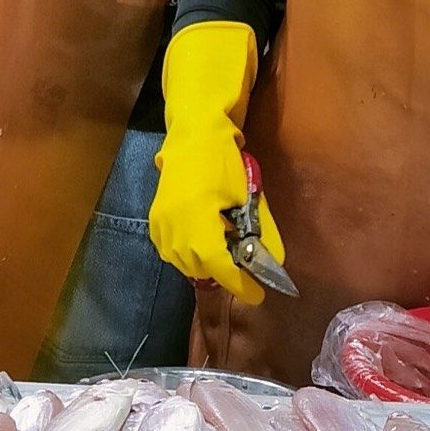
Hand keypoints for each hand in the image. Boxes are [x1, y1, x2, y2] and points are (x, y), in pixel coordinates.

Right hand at [149, 132, 283, 303]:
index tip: (258, 295)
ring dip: (205, 266)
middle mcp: (176, 230)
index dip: (240, 285)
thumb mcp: (247, 198)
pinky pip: (170, 253)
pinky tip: (200, 246)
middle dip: (223, 274)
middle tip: (242, 270)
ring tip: (222, 256)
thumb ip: (260, 233)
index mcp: (199, 223)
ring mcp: (161, 227)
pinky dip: (187, 256)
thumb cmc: (223, 162)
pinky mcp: (154, 223)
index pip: (220, 268)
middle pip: (201, 270)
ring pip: (184, 265)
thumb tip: (275, 261)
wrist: (193, 135)